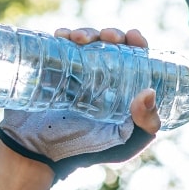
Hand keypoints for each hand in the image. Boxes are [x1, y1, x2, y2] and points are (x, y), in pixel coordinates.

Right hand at [0, 27, 161, 180]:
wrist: (39, 156)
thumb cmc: (86, 152)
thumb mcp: (125, 145)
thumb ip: (146, 125)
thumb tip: (149, 92)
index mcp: (121, 89)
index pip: (134, 58)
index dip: (136, 43)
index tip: (133, 37)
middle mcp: (99, 77)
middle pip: (110, 44)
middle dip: (111, 34)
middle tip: (107, 38)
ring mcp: (73, 72)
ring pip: (85, 41)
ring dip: (86, 32)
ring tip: (78, 38)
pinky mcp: (51, 70)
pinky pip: (57, 46)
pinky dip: (61, 36)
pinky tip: (62, 35)